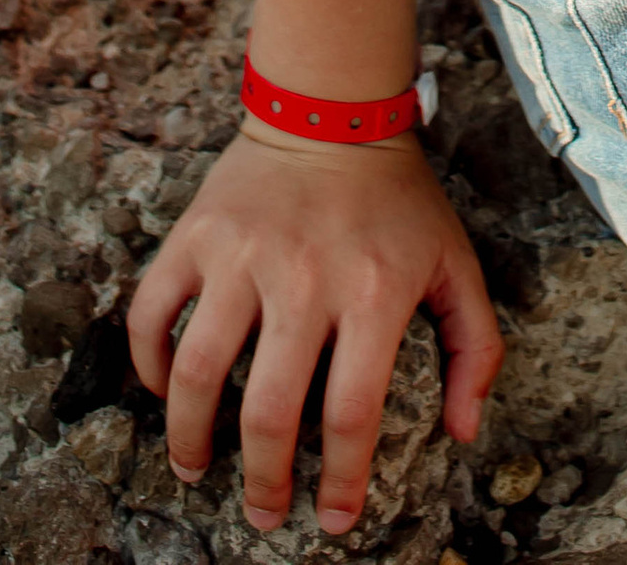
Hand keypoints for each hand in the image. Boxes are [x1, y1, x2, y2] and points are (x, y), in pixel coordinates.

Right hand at [128, 129, 503, 535]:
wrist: (335, 107)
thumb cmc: (398, 198)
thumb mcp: (456, 262)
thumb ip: (477, 347)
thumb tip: (463, 433)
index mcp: (372, 292)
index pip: (350, 414)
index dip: (340, 482)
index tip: (334, 520)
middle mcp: (303, 277)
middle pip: (268, 411)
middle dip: (262, 482)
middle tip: (264, 514)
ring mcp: (242, 255)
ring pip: (197, 373)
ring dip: (189, 439)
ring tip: (197, 470)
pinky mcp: (196, 233)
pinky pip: (153, 313)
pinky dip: (149, 364)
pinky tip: (165, 393)